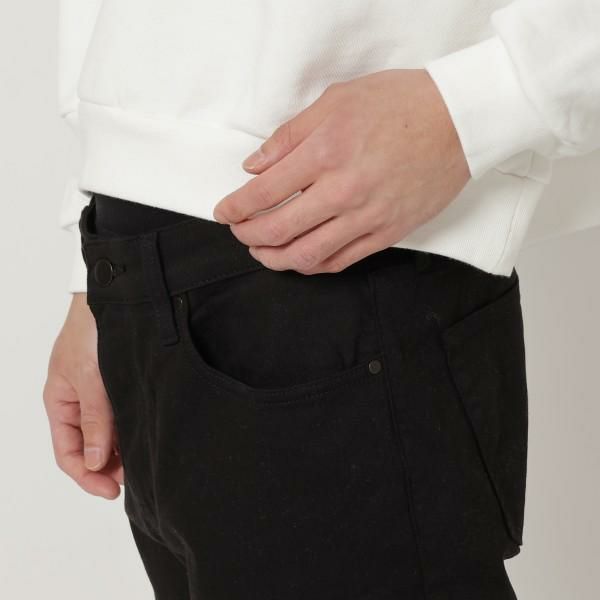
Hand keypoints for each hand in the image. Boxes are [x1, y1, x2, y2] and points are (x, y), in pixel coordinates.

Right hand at [43, 293, 122, 498]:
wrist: (112, 299)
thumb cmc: (90, 333)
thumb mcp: (90, 380)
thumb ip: (95, 421)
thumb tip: (94, 463)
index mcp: (61, 404)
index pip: (68, 453)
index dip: (87, 476)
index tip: (111, 491)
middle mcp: (79, 404)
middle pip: (88, 448)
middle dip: (107, 467)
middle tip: (133, 478)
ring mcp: (99, 395)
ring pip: (106, 435)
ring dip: (120, 451)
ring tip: (141, 460)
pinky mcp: (118, 386)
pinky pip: (120, 418)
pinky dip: (128, 431)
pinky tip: (143, 437)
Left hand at [213, 69, 470, 273]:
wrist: (459, 121)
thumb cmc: (400, 104)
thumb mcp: (337, 100)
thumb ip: (289, 136)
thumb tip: (254, 166)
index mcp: (325, 152)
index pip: (263, 193)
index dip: (235, 208)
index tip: (224, 212)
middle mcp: (342, 190)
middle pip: (278, 229)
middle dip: (248, 236)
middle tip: (238, 232)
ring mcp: (367, 217)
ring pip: (307, 255)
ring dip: (274, 259)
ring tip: (262, 252)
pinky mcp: (387, 233)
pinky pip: (341, 261)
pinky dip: (313, 266)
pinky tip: (300, 259)